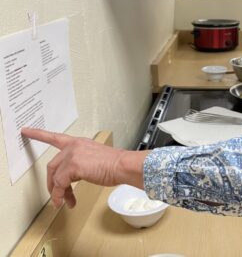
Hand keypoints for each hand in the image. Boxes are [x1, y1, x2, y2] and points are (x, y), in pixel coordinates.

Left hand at [21, 128, 148, 208]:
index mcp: (79, 143)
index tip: (27, 131)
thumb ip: (80, 165)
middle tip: (59, 195)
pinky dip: (60, 195)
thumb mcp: (94, 160)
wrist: (123, 166)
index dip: (39, 134)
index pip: (55, 137)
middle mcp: (73, 146)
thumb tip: (71, 181)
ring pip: (55, 176)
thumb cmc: (115, 164)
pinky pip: (59, 184)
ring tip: (65, 201)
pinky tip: (66, 201)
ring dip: (58, 192)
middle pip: (52, 166)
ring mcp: (72, 155)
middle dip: (52, 183)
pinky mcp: (73, 166)